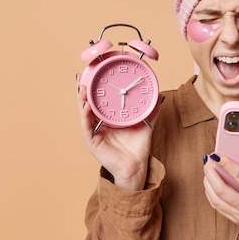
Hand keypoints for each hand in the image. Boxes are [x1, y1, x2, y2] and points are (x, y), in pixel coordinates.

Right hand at [77, 74, 161, 190]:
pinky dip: (85, 115)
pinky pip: (86, 127)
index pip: (98, 100)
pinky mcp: (92, 142)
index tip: (92, 73)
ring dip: (81, 100)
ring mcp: (94, 133)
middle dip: (83, 91)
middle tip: (81, 76)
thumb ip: (150, 109)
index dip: (94, 88)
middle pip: (87, 104)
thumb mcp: (145, 123)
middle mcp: (98, 124)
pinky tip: (86, 106)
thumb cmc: (138, 147)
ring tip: (82, 88)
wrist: (137, 166)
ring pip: (84, 113)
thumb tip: (158, 95)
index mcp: (108, 119)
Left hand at [203, 150, 238, 237]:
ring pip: (216, 199)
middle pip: (222, 189)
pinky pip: (217, 207)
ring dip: (208, 183)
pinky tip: (209, 183)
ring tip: (207, 169)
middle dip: (211, 173)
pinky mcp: (235, 220)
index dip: (227, 165)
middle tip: (208, 160)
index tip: (217, 154)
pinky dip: (210, 193)